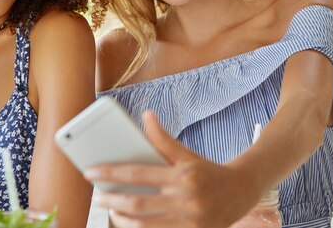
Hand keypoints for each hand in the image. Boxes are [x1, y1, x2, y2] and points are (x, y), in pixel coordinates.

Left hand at [84, 111, 258, 227]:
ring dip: (122, 219)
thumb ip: (163, 138)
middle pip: (137, 203)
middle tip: (96, 196)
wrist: (241, 192)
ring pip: (144, 225)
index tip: (90, 172)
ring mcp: (189, 221)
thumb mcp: (187, 154)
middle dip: (111, 200)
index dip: (110, 172)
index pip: (137, 173)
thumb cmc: (208, 171)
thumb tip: (146, 115)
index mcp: (182, 176)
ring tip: (111, 209)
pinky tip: (129, 222)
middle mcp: (186, 199)